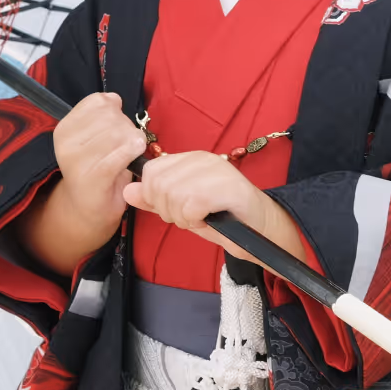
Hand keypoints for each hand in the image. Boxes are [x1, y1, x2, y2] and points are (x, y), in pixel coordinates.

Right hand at [53, 91, 146, 235]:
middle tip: (124, 146)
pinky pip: (120, 153)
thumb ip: (103, 113)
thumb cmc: (99, 167)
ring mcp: (77, 160)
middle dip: (126, 127)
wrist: (89, 209)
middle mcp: (66, 142)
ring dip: (132, 141)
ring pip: (119, 132)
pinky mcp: (92, 177)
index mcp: (65, 127)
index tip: (115, 128)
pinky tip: (134, 157)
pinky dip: (132, 152)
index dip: (115, 111)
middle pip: (112, 116)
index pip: (98, 101)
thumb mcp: (95, 135)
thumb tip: (114, 98)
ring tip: (127, 155)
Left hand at [123, 151, 307, 266]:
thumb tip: (127, 190)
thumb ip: (156, 200)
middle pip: (159, 185)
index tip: (176, 210)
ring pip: (173, 195)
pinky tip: (210, 221)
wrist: (263, 231)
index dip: (156, 198)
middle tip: (191, 218)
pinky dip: (196, 220)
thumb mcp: (183, 210)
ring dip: (184, 218)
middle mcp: (201, 158)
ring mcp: (215, 169)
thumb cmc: (223, 218)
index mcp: (189, 159)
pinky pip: (192, 205)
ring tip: (202, 219)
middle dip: (169, 211)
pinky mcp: (227, 186)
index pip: (151, 172)